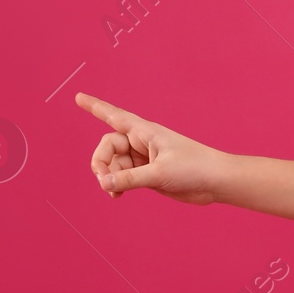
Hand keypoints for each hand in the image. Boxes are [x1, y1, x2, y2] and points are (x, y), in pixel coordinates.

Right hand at [76, 91, 225, 204]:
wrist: (215, 181)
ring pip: (113, 164)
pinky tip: (116, 195)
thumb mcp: (159, 173)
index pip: (114, 116)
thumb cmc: (194, 168)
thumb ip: (129, 178)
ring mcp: (143, 158)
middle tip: (104, 182)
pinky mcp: (147, 174)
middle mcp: (142, 142)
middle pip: (107, 147)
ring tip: (115, 193)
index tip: (78, 97)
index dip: (95, 107)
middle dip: (101, 163)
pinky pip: (122, 176)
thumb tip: (103, 183)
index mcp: (145, 132)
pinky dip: (116, 185)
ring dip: (109, 178)